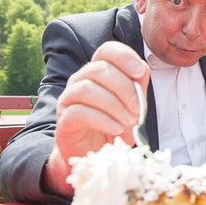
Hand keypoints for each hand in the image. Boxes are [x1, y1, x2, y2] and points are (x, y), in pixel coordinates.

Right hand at [44, 41, 149, 195]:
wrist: (97, 154)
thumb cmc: (116, 125)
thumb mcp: (133, 105)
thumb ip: (137, 86)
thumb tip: (141, 69)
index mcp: (99, 71)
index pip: (107, 50)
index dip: (124, 56)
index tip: (139, 72)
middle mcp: (80, 80)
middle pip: (100, 69)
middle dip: (125, 89)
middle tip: (138, 110)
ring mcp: (69, 99)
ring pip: (88, 88)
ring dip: (115, 105)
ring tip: (129, 121)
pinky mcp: (64, 120)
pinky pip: (80, 112)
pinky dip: (103, 120)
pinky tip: (117, 128)